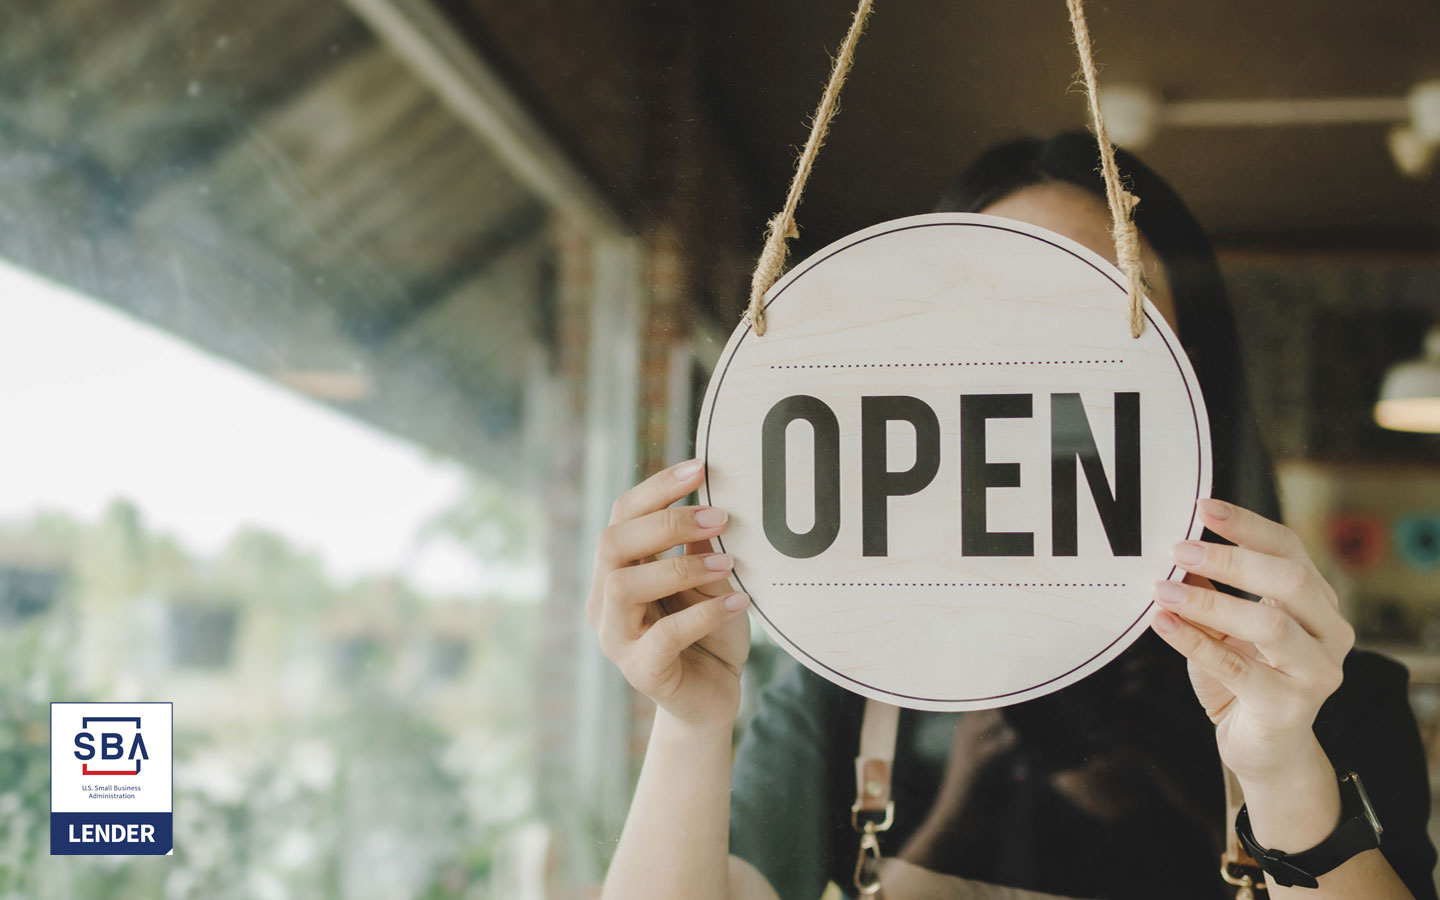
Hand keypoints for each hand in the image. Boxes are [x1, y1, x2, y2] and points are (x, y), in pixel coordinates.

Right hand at [587, 459, 750, 732]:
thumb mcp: (710, 580)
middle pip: (612, 543)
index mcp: (617, 570)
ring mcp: (617, 638)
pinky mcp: (642, 672)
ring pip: (624, 586)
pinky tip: (738, 601)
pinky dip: (704, 614)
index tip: (700, 467)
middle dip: (666, 522)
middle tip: (720, 516)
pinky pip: (664, 636)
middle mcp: (606, 601)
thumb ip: (700, 547)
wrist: (713, 699)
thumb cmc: (710, 633)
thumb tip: (712, 500)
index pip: (621, 515)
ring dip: (679, 567)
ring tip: (727, 563)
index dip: (657, 488)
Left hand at [1149, 498, 1354, 784]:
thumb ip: (1209, 591)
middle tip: (1178, 548)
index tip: (1203, 506)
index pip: (1290, 549)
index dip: (1247, 525)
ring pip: (1269, 625)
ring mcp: (1316, 673)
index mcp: (1317, 604)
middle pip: (1290, 581)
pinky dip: (1194, 642)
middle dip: (1232, 560)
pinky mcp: (1289, 707)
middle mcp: (1329, 634)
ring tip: (1162, 588)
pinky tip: (1163, 622)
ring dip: (1209, 603)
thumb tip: (1177, 552)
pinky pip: (1237, 668)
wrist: (1264, 750)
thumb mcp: (1223, 628)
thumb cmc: (1244, 679)